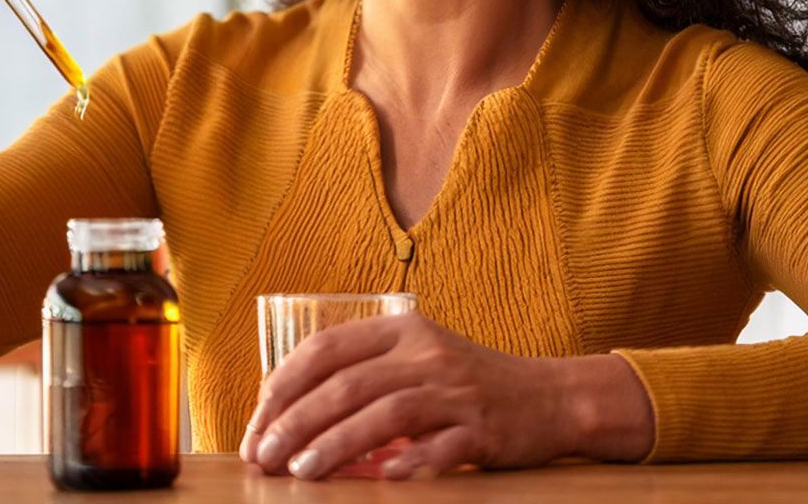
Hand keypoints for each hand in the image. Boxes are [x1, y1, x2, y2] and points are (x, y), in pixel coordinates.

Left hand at [237, 312, 654, 479]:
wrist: (550, 397)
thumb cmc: (468, 383)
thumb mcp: (416, 359)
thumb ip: (362, 372)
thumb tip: (287, 410)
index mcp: (401, 329)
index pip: (326, 349)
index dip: (283, 386)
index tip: (256, 424)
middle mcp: (426, 353)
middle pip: (348, 384)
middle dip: (296, 422)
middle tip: (264, 457)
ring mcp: (456, 391)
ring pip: (385, 414)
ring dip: (337, 444)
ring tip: (302, 471)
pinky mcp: (483, 428)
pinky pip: (442, 445)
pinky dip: (410, 461)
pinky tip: (382, 478)